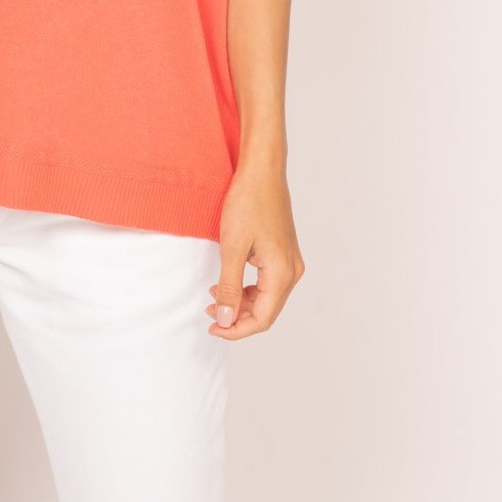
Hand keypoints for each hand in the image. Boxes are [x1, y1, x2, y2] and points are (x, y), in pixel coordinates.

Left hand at [209, 157, 305, 337]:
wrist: (262, 171)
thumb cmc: (248, 202)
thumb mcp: (232, 247)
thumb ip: (229, 287)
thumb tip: (225, 320)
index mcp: (282, 272)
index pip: (262, 318)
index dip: (237, 329)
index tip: (213, 327)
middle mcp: (292, 271)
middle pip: (266, 311)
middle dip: (237, 317)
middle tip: (209, 312)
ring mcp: (290, 262)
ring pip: (266, 298)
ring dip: (240, 303)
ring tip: (214, 297)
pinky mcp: (283, 254)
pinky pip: (267, 283)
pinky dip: (247, 289)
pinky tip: (227, 283)